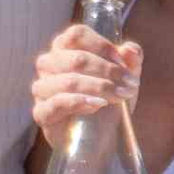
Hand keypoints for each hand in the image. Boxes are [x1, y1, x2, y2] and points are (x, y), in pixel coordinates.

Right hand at [31, 21, 140, 135]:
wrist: (103, 138)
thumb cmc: (110, 102)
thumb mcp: (126, 78)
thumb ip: (131, 60)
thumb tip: (130, 49)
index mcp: (65, 49)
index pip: (76, 35)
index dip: (102, 45)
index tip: (123, 62)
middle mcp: (49, 65)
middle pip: (75, 58)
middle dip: (107, 71)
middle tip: (128, 85)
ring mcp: (42, 89)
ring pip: (68, 80)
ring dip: (98, 88)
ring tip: (118, 97)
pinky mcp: (42, 113)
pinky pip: (56, 103)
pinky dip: (80, 102)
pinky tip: (97, 105)